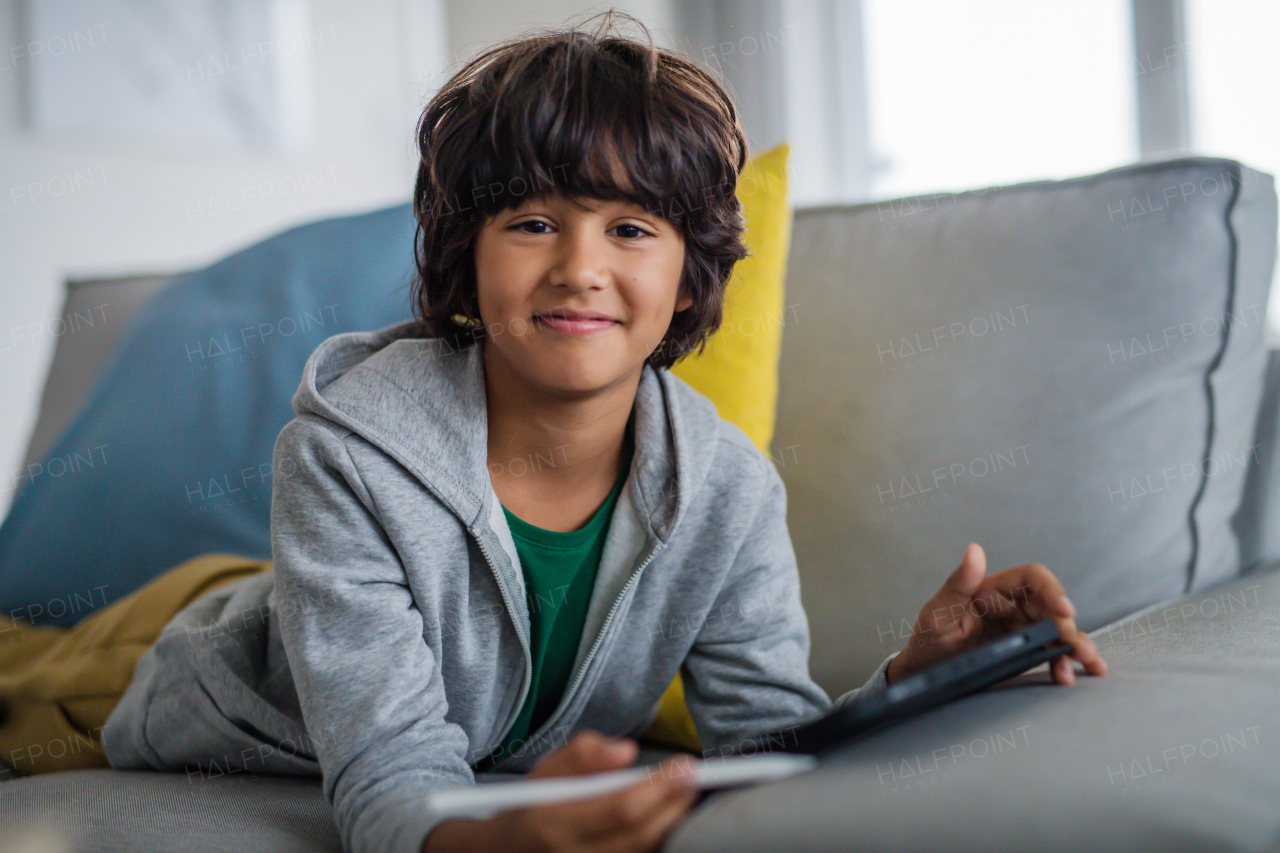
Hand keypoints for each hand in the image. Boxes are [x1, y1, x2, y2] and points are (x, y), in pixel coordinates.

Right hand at [424, 730, 698, 852]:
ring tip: (684, 796)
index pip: (620, 809)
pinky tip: (666, 820)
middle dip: (673, 804)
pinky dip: (658, 842)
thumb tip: (626, 751)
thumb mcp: (547, 770)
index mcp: (552, 824)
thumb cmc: (533, 806)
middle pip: (639, 836)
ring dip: (671, 824)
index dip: (659, 787)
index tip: (684, 765)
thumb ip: (583, 753)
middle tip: (693, 777)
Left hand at [884, 543, 1107, 686]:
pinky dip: (1067, 661)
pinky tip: (1072, 674)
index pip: (1030, 578)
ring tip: (1087, 663)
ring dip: (1076, 645)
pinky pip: (1051, 652)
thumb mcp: (936, 613)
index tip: (1063, 610)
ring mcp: (1020, 631)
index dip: (1051, 589)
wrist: (924, 674)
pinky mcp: (1023, 653)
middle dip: (1068, 625)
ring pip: (1057, 631)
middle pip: (1051, 607)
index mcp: (992, 590)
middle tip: (1074, 648)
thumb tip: (974, 550)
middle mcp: (1011, 607)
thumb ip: (957, 584)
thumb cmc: (927, 639)